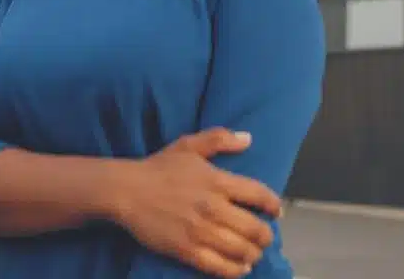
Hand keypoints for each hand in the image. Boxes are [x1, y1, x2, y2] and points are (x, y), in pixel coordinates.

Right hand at [112, 127, 281, 278]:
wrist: (126, 191)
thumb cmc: (158, 167)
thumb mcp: (189, 145)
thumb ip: (220, 139)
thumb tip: (248, 139)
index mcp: (217, 180)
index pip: (258, 194)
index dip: (273, 205)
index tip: (277, 212)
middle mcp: (213, 207)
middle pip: (254, 228)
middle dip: (265, 236)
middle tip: (265, 238)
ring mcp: (200, 230)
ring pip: (240, 250)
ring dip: (253, 254)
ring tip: (253, 254)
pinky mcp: (186, 249)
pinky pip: (218, 266)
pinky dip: (234, 270)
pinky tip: (240, 269)